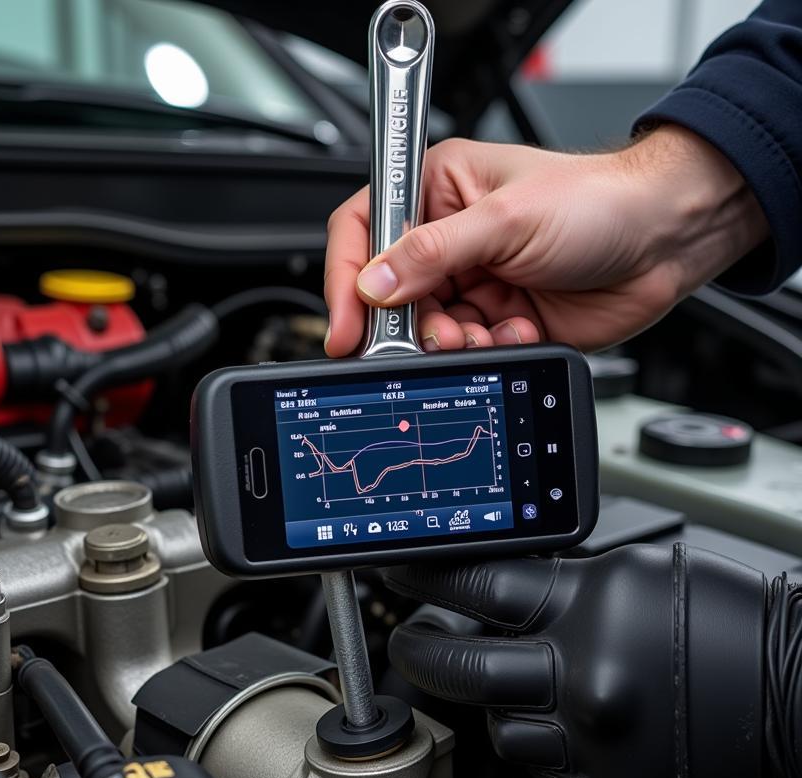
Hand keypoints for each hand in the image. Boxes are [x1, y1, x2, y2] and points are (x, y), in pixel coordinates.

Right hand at [324, 126, 767, 354]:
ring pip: (428, 331)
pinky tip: (516, 331)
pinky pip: (468, 351)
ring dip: (451, 342)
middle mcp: (449, 239)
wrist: (665, 240)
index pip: (365, 232)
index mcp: (439, 191)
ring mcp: (473, 283)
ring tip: (483, 331)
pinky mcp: (498, 320)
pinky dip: (487, 352)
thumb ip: (432, 254)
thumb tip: (373, 286)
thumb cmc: (597, 203)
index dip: (346, 278)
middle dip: (408, 324)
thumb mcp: (506, 221)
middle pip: (391, 296)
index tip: (346, 323)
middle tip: (431, 335)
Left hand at [383, 545, 772, 777]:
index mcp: (590, 605)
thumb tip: (498, 584)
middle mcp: (582, 673)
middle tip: (411, 642)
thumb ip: (565, 582)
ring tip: (535, 693)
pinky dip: (543, 750)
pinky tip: (574, 731)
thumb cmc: (735, 628)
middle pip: (459, 664)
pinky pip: (538, 771)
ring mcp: (591, 739)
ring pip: (497, 728)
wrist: (801, 702)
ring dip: (499, 708)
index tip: (394, 570)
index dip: (423, 574)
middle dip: (421, 652)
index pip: (475, 581)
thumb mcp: (644, 575)